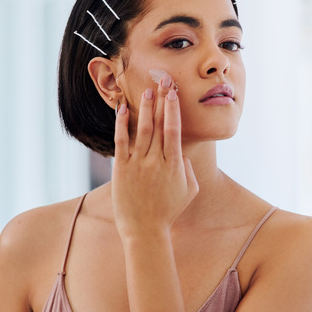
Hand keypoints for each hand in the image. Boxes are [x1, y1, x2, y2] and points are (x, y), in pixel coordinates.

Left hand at [110, 73, 197, 240]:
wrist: (145, 230)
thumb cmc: (169, 211)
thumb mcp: (190, 191)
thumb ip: (188, 169)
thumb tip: (181, 154)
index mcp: (175, 165)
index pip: (175, 130)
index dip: (174, 109)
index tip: (174, 93)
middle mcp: (156, 161)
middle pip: (160, 124)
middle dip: (162, 100)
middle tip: (163, 80)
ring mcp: (138, 164)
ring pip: (143, 129)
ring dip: (145, 107)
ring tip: (147, 89)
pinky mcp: (121, 169)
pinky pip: (122, 141)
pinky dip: (122, 123)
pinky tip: (122, 108)